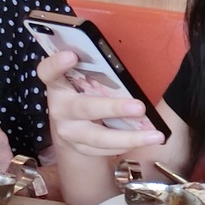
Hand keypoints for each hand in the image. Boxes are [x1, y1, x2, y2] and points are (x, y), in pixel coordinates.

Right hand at [39, 49, 165, 157]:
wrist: (70, 127)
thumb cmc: (82, 94)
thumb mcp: (82, 81)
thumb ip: (94, 73)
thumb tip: (126, 66)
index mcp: (58, 85)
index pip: (48, 72)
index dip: (56, 64)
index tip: (71, 55)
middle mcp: (60, 109)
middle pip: (85, 108)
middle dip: (113, 109)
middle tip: (140, 107)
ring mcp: (69, 132)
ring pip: (99, 137)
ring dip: (130, 137)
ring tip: (156, 135)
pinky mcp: (80, 149)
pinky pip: (105, 150)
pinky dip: (127, 145)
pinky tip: (146, 140)